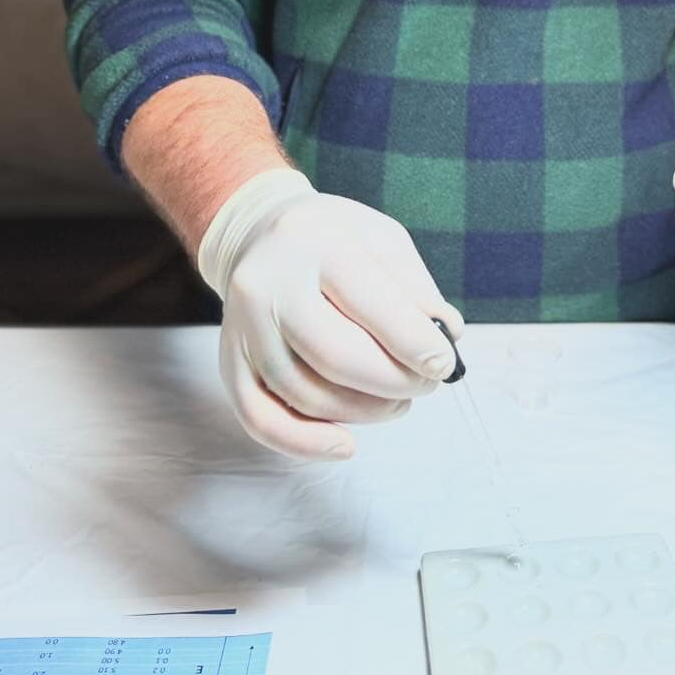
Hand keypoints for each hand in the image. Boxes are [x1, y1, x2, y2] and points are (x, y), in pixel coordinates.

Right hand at [197, 169, 464, 459]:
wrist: (259, 231)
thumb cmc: (332, 238)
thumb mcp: (380, 238)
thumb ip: (415, 287)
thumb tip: (445, 337)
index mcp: (314, 241)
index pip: (370, 303)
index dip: (414, 343)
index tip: (443, 364)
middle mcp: (268, 282)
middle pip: (335, 356)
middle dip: (393, 382)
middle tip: (426, 384)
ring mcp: (242, 324)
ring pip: (304, 393)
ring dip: (363, 413)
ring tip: (397, 401)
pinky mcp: (229, 359)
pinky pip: (260, 419)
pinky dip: (305, 443)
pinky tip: (344, 444)